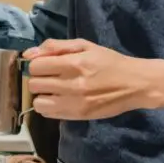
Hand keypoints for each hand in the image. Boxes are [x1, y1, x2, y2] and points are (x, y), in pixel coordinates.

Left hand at [25, 38, 154, 120]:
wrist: (134, 84)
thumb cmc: (109, 62)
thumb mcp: (84, 45)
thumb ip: (55, 47)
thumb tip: (28, 54)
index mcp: (73, 63)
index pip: (36, 67)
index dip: (39, 64)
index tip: (47, 65)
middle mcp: (71, 85)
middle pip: (34, 84)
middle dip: (40, 79)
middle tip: (52, 77)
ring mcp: (74, 103)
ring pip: (38, 103)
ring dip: (43, 95)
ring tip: (55, 90)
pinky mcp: (78, 116)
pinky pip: (48, 114)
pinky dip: (50, 107)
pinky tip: (61, 99)